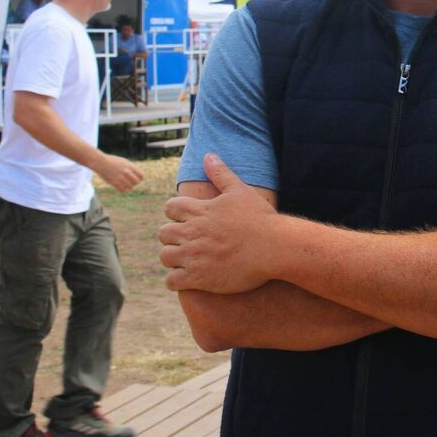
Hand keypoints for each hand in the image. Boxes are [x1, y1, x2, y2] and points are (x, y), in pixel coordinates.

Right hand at [95, 153, 143, 191]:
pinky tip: (121, 187)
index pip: (141, 175)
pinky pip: (123, 190)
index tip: (136, 179)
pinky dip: (123, 190)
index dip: (140, 178)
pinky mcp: (114, 182)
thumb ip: (130, 167)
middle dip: (134, 183)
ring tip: (125, 184)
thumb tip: (137, 175)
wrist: (101, 162)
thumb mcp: (123, 161)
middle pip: (136, 182)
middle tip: (130, 182)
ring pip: (130, 187)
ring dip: (128, 187)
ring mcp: (120, 177)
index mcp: (129, 166)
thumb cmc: (112, 161)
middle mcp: (126, 171)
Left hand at [159, 154, 277, 293]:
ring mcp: (193, 256)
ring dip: (173, 257)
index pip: (170, 207)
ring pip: (165, 256)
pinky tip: (188, 278)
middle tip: (187, 240)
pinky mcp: (199, 277)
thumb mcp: (240, 190)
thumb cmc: (259, 218)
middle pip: (163, 233)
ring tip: (187, 259)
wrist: (273, 247)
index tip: (187, 219)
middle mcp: (191, 232)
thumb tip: (208, 155)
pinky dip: (176, 280)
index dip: (176, 213)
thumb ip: (221, 173)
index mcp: (199, 211)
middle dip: (172, 236)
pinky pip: (172, 281)